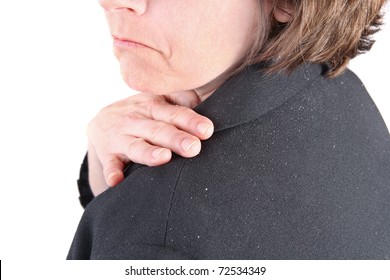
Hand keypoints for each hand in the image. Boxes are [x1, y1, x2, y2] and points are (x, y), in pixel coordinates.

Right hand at [87, 91, 213, 194]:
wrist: (101, 123)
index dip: (191, 121)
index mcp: (153, 106)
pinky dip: (111, 172)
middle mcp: (137, 120)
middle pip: (158, 130)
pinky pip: (109, 163)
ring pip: (136, 146)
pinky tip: (116, 181)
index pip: (175, 113)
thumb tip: (209, 97)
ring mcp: (120, 137)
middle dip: (175, 139)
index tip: (207, 130)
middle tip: (193, 148)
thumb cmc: (141, 115)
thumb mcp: (157, 102)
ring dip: (149, 153)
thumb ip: (180, 100)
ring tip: (163, 158)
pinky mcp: (107, 153)